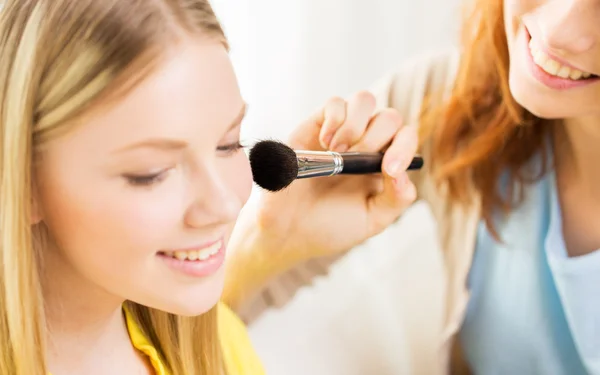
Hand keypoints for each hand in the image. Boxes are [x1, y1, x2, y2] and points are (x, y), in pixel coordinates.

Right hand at [253, 91, 418, 262]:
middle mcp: (368, 144)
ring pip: (365, 100)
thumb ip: (395, 199)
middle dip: (374, 139)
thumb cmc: (331, 225)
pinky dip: (334, 120)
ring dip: (355, 126)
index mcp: (385, 164)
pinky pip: (335, 103)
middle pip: (390, 117)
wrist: (288, 228)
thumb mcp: (371, 220)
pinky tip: (324, 144)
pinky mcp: (317, 125)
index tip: (389, 169)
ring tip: (337, 152)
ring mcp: (343, 131)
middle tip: (352, 162)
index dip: (404, 148)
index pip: (407, 139)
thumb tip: (402, 172)